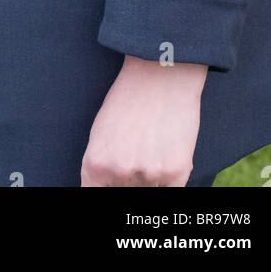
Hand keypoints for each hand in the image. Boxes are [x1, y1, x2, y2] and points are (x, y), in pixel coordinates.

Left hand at [80, 55, 206, 186]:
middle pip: (124, 194)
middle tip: (137, 153)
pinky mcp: (176, 173)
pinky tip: (165, 156)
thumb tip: (108, 186)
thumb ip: (103, 167)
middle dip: (129, 181)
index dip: (106, 191)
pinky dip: (168, 180)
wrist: (160, 74)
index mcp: (94, 164)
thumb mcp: (101, 133)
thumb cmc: (128, 99)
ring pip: (148, 192)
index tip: (113, 186)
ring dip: (151, 178)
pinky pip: (170, 193)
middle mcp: (118, 173)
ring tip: (152, 146)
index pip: (94, 197)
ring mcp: (148, 174)